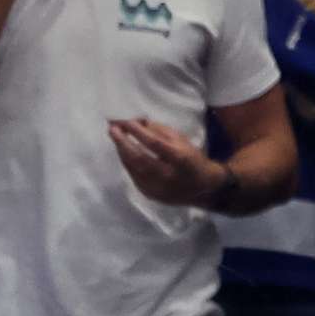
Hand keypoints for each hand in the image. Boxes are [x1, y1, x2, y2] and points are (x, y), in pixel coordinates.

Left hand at [109, 117, 228, 209]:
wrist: (202, 188)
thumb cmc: (192, 158)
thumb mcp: (181, 139)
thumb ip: (159, 130)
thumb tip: (137, 122)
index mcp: (180, 159)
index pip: (155, 144)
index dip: (138, 132)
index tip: (126, 120)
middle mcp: (168, 177)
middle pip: (140, 158)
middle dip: (123, 142)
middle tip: (112, 128)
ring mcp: (157, 189)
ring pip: (133, 169)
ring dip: (122, 151)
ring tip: (115, 137)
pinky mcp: (150, 194)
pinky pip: (134, 176)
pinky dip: (127, 162)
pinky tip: (123, 151)